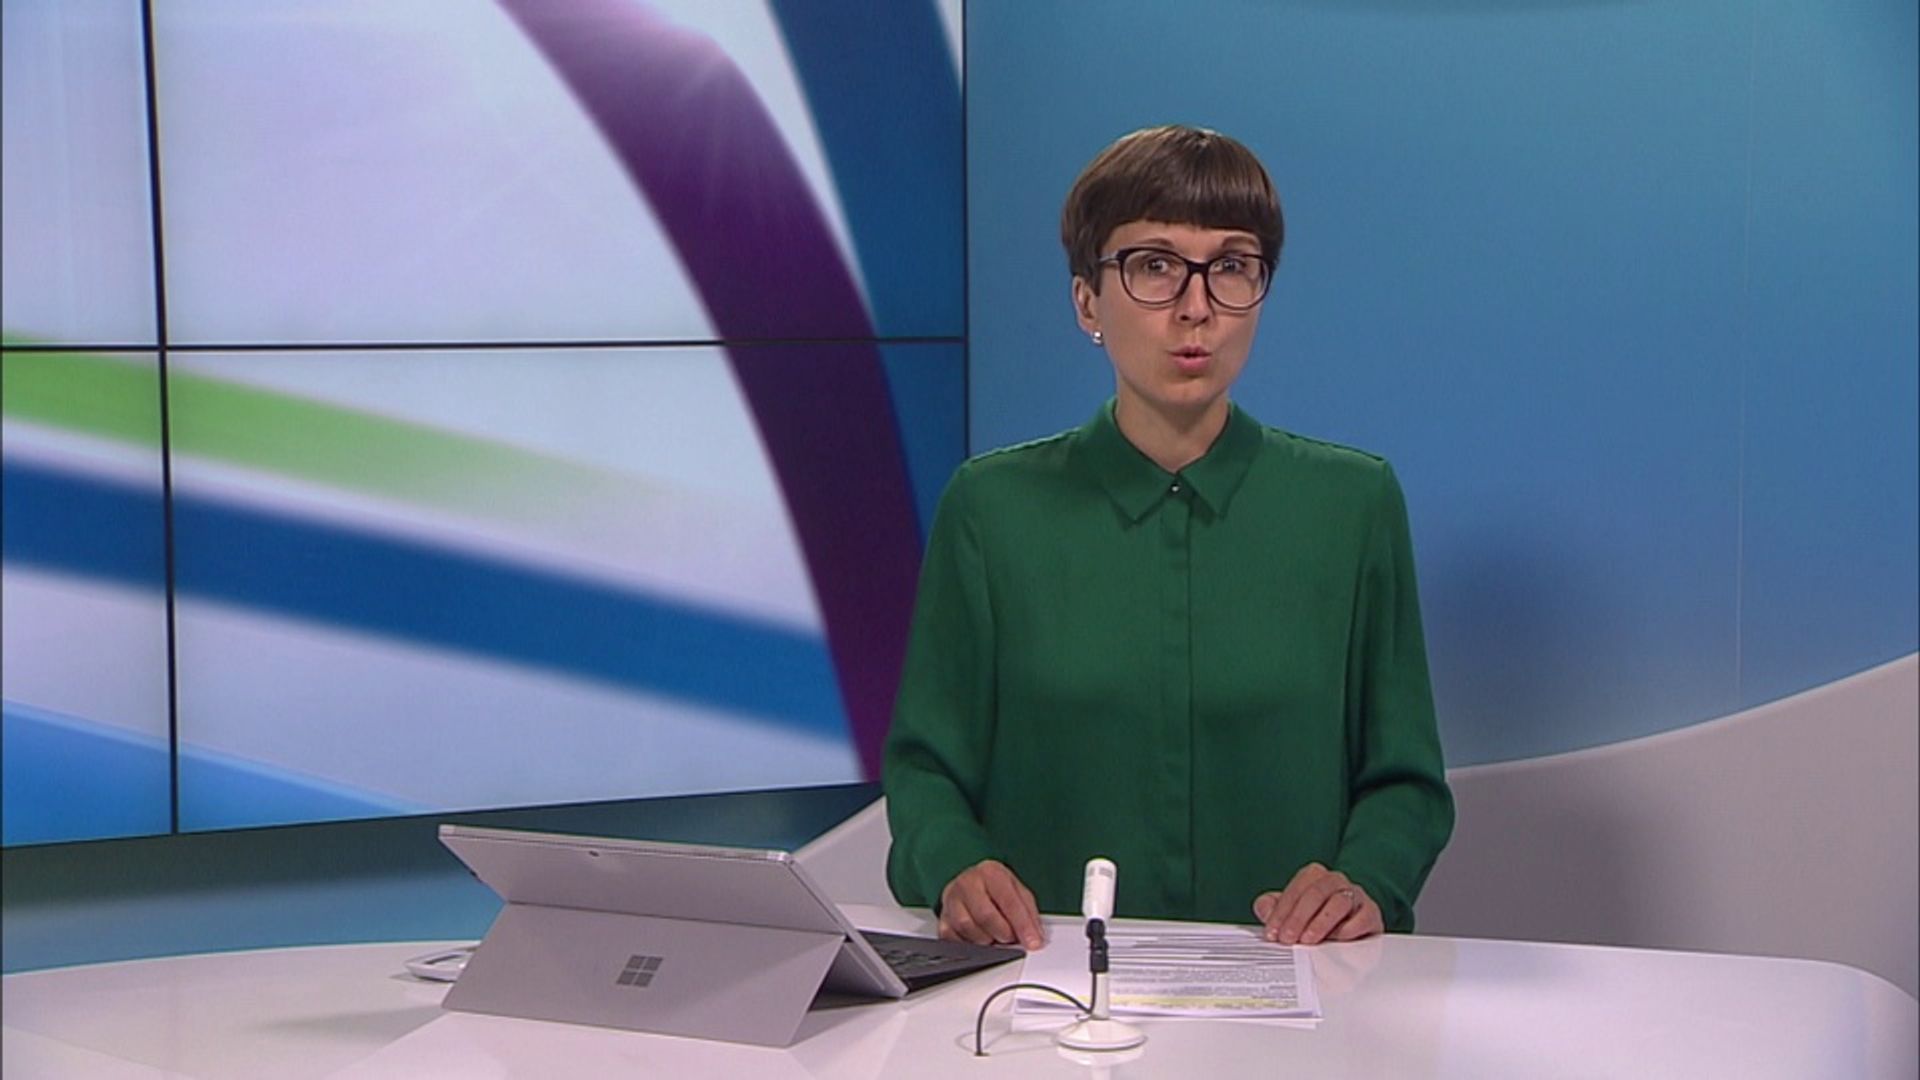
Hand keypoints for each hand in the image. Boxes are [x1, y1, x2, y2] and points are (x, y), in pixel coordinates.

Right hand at [938, 859, 1045, 949]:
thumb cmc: (995, 889)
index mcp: (991, 872)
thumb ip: (1028, 913)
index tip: (1032, 942)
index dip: (1022, 925)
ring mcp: (952, 900)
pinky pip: (954, 938)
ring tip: (995, 936)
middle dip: (1003, 933)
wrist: (969, 883)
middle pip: (985, 915)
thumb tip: (1035, 937)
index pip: (1008, 901)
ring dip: (986, 940)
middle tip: (1011, 938)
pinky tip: (979, 939)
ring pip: (967, 928)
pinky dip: (970, 944)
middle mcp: (968, 882)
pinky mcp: (943, 918)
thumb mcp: (1017, 892)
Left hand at [1252, 863, 1381, 944]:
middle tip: (1288, 938)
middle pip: (1316, 893)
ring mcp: (1356, 895)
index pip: (1296, 890)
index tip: (1273, 932)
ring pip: (1339, 902)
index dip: (1281, 912)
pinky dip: (1348, 929)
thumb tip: (1264, 910)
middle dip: (1298, 918)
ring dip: (1321, 923)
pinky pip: (1362, 917)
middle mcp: (1335, 881)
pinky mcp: (1371, 913)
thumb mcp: (1289, 910)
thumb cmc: (1316, 914)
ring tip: (1309, 940)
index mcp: (1314, 876)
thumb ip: (1270, 907)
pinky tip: (1336, 940)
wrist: (1352, 921)